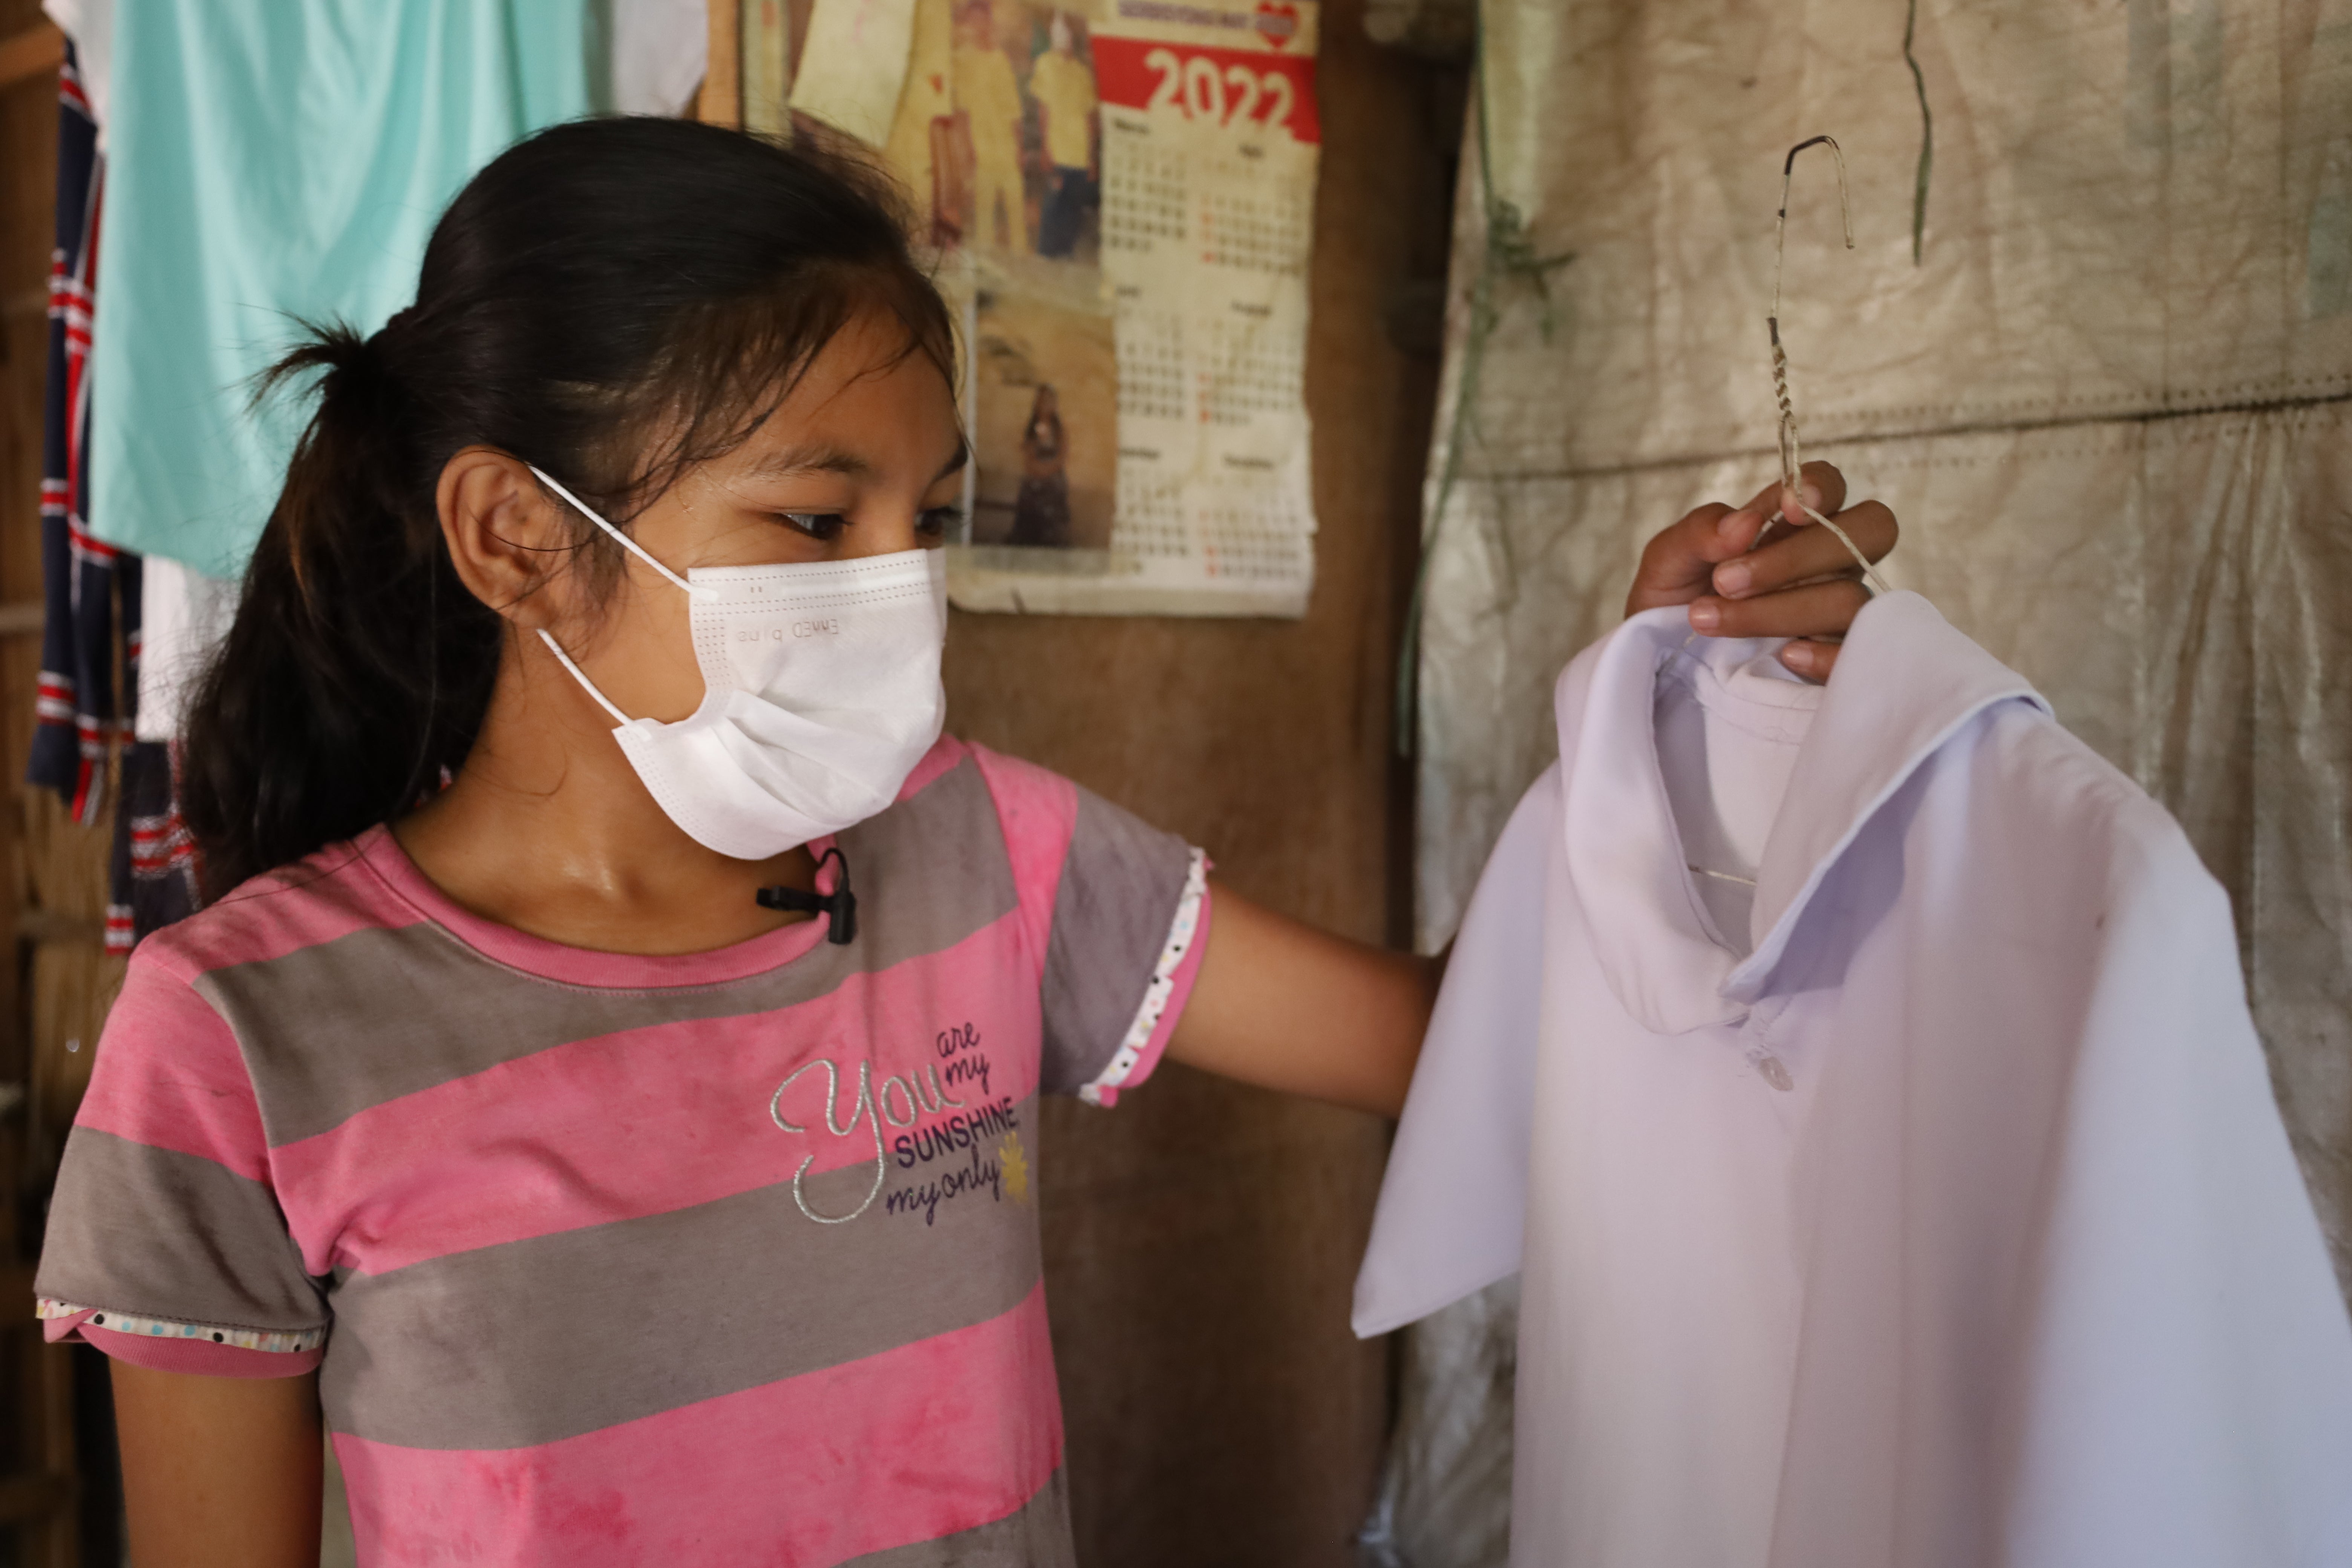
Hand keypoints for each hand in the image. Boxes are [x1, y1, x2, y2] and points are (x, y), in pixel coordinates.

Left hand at [1623, 461, 1896, 680]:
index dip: (1821, 487)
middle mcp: (1829, 563)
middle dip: (1798, 556)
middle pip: (1868, 533)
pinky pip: (1857, 654)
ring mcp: (1837, 612)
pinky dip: (1825, 655)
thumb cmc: (1674, 602)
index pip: (1832, 487)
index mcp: (1794, 525)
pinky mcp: (1838, 659)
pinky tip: (1785, 655)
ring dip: (1778, 609)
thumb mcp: (1667, 561)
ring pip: (1849, 598)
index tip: (1786, 507)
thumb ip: (1699, 532)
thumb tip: (1744, 524)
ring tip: (1710, 620)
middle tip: (1726, 579)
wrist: (1664, 664)